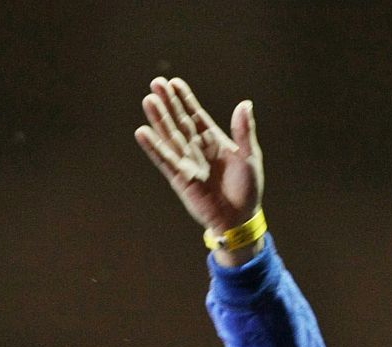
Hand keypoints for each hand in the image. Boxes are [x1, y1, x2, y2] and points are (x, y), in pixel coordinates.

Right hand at [135, 76, 263, 239]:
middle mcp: (197, 149)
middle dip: (168, 104)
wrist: (240, 218)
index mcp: (213, 141)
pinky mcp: (181, 178)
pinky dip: (154, 147)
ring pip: (170, 137)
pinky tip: (142, 133)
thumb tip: (245, 104)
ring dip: (159, 120)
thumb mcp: (249, 156)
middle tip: (156, 83)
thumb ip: (244, 131)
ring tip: (148, 100)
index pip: (196, 115)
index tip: (174, 83)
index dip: (185, 100)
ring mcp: (188, 163)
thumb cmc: (246, 189)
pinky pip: (165, 160)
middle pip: (179, 122)